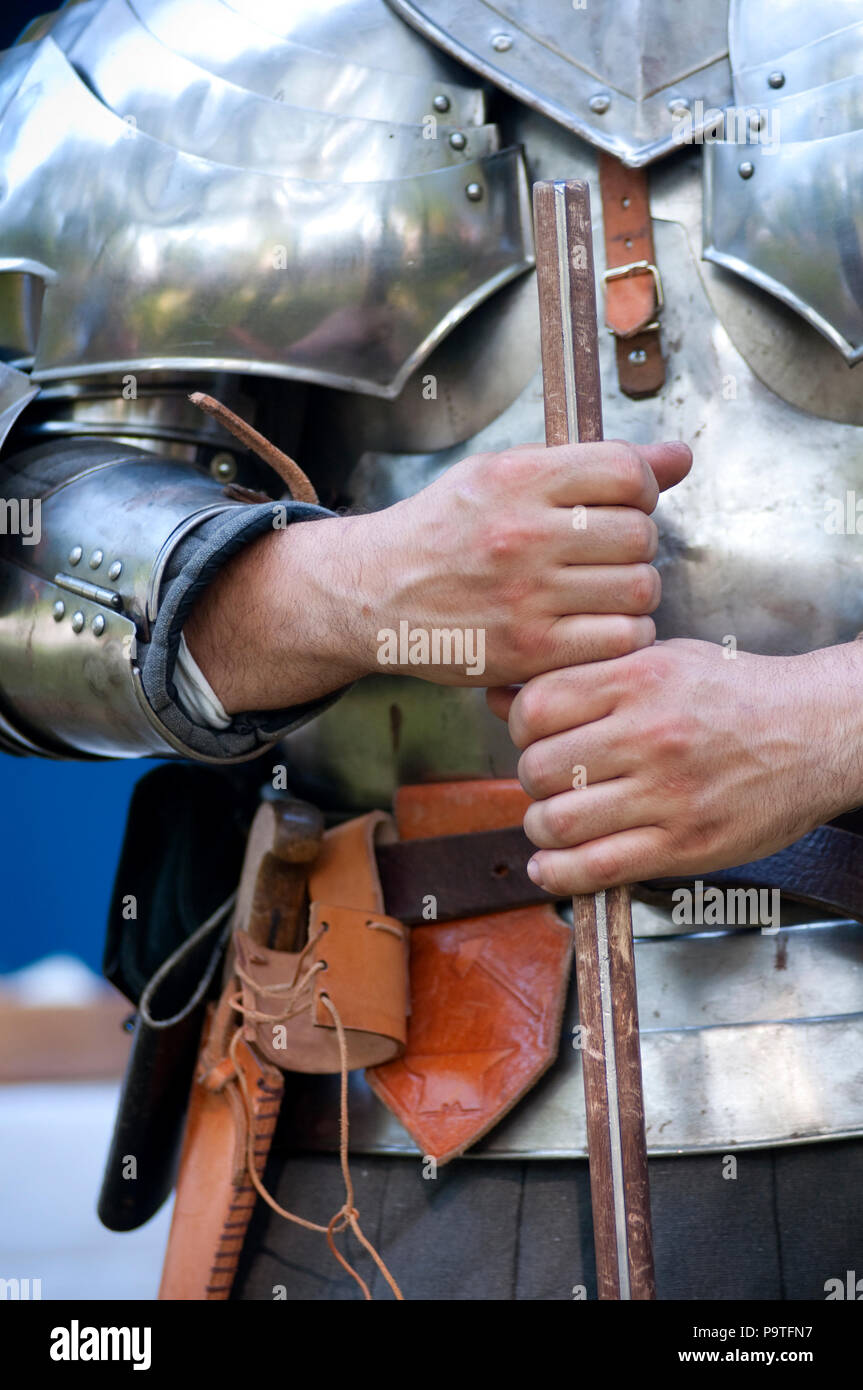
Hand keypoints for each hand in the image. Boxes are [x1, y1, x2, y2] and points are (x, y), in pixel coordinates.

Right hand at [347, 438, 690, 685]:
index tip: (624, 501)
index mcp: (516, 480)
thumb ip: (590, 464)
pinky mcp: (528, 651)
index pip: (627, 471)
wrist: (373, 593)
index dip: (642, 486)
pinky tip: (595, 625)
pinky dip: (620, 635)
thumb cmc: (442, 532)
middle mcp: (521, 536)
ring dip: (633, 591)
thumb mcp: (502, 475)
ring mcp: (525, 597)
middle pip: (639, 534)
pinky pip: (619, 640)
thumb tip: (679, 457)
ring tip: (602, 589)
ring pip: (638, 589)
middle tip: (607, 552)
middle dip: (636, 543)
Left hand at [488, 638, 862, 894]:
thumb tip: (499, 696)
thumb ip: (584, 676)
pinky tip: (552, 865)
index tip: (533, 737)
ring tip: (555, 820)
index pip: (535, 708)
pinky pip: (596, 868)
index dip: (520, 727)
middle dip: (532, 780)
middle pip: (538, 767)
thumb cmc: (735, 693)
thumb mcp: (660, 660)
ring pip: (557, 821)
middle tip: (549, 782)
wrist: (819, 729)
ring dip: (541, 828)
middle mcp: (650, 734)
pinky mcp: (685, 844)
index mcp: (639, 680)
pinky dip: (558, 873)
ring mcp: (668, 794)